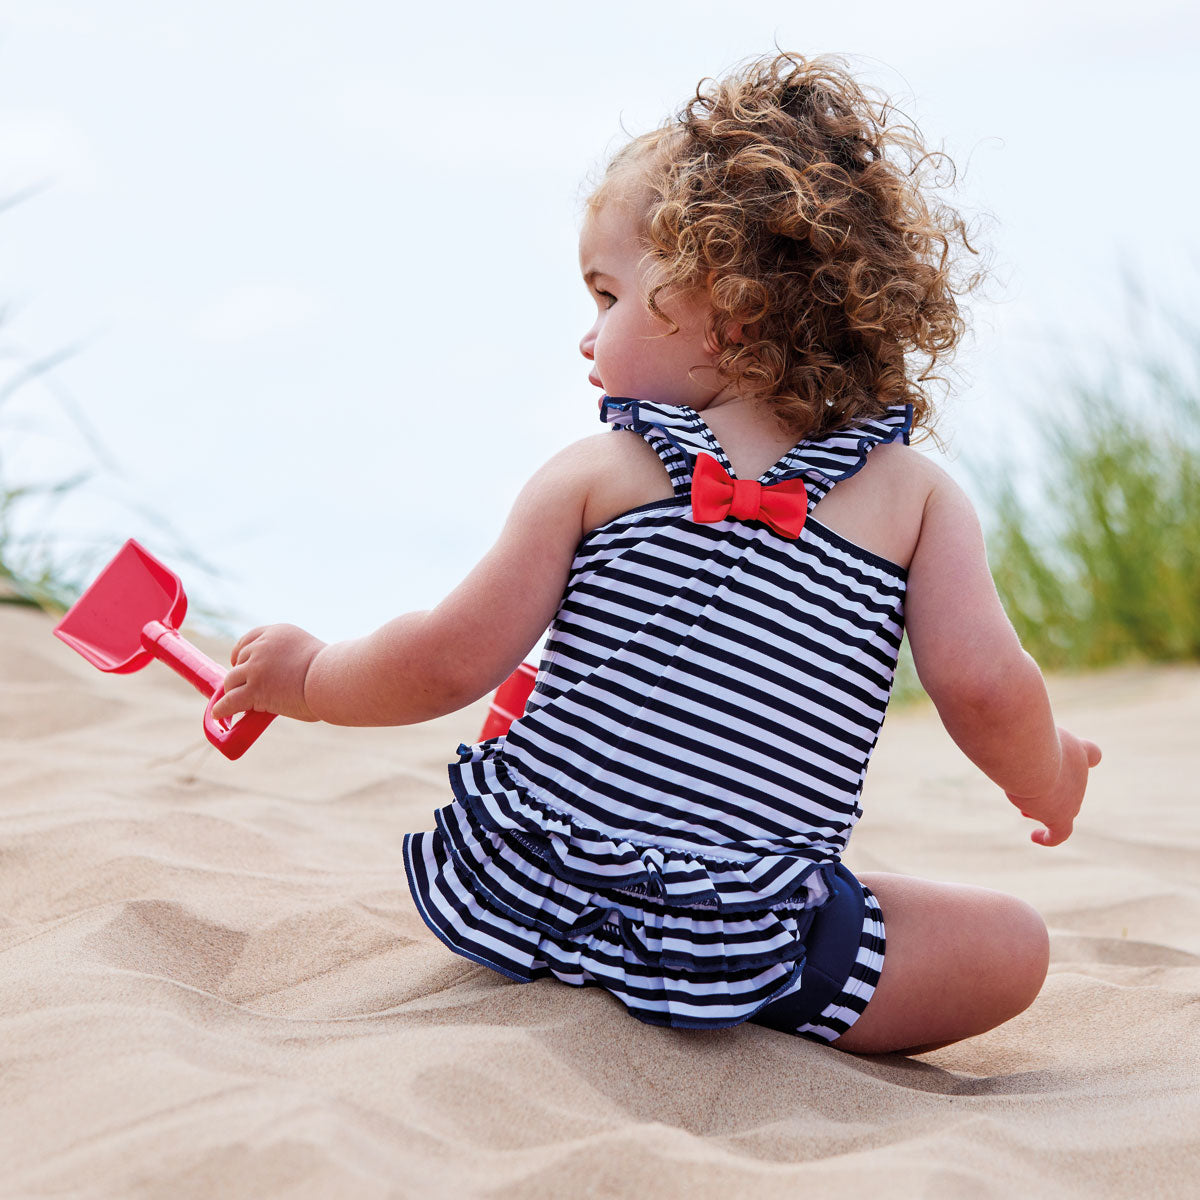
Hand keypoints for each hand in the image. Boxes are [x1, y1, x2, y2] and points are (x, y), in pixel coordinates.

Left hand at [211, 624, 326, 722]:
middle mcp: (263, 646)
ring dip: (233, 691)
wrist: (334, 679)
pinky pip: (230, 701)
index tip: (238, 662)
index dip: (241, 653)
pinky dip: (223, 708)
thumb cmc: (332, 672)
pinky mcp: (254, 689)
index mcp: (278, 632)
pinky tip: (219, 715)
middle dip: (241, 674)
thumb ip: (291, 660)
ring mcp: (256, 667)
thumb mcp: (308, 653)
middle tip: (244, 688)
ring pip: (232, 680)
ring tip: (234, 704)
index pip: (249, 639)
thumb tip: (285, 683)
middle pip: (240, 660)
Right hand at [1006, 727, 1101, 846]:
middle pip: (1070, 785)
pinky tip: (1035, 837)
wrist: (1028, 752)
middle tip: (1027, 789)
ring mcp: (1073, 796)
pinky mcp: (1061, 815)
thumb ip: (1015, 732)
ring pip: (1063, 807)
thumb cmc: (1019, 732)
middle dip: (1051, 789)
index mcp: (1075, 749)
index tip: (1070, 762)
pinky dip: (1049, 837)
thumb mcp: (1020, 726)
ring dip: (1044, 808)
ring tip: (1024, 811)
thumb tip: (996, 737)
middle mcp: (1079, 773)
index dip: (1084, 758)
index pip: (1092, 754)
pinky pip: (1060, 833)